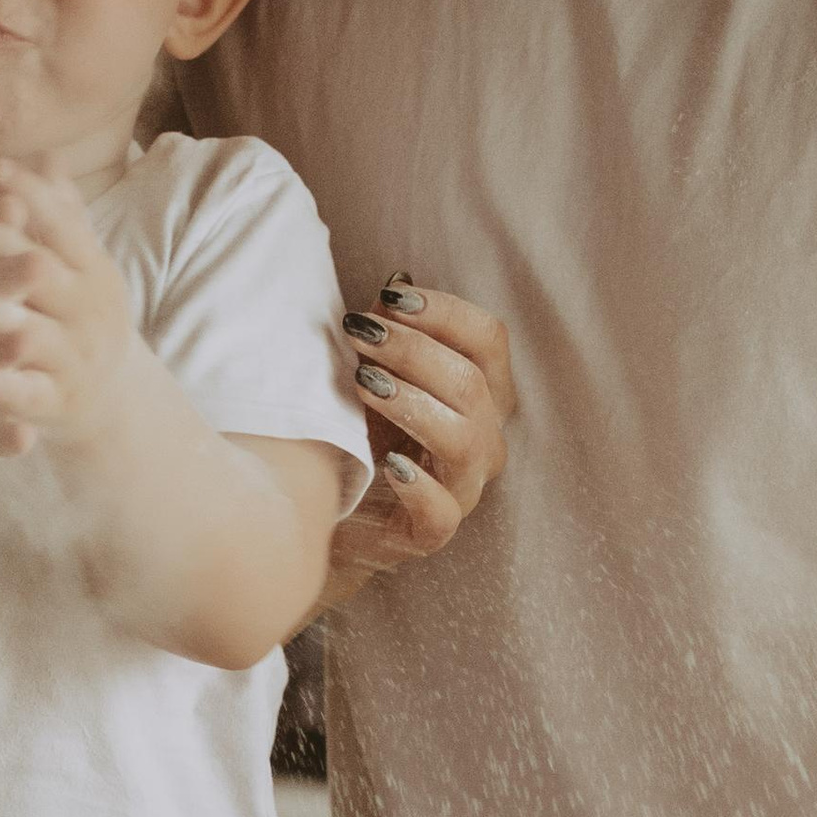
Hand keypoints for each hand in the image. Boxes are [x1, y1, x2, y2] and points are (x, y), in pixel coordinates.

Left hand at [0, 163, 140, 455]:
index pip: (59, 225)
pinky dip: (2, 387)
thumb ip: (62, 217)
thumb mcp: (82, 268)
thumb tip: (49, 156)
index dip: (29, 194)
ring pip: (29, 332)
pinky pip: (29, 393)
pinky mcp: (57, 402)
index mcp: (92, 271)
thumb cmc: (84, 320)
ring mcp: (74, 358)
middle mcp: (86, 311)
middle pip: (36, 270)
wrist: (114, 400)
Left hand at [324, 279, 512, 600]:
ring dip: (413, 403)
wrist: (328, 515)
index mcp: (481, 394)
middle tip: (359, 333)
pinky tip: (387, 463)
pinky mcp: (432, 533)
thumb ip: (390, 334)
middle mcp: (484, 439)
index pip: (488, 340)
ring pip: (465, 440)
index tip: (389, 297)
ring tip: (362, 383)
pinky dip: (418, 485)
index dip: (445, 313)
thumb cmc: (359, 435)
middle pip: (472, 383)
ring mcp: (464, 488)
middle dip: (413, 350)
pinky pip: (441, 512)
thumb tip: (397, 283)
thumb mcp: (373, 375)